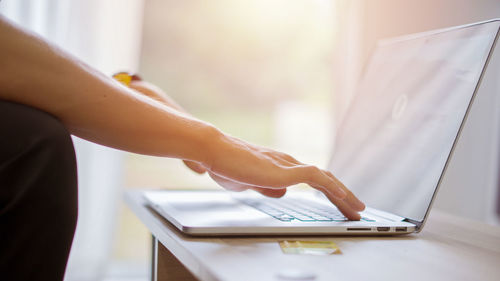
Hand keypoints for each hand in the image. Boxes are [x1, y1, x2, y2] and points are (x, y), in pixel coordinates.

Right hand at [129, 80, 364, 219]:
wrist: (215, 151)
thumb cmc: (225, 164)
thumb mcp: (248, 182)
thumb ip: (266, 186)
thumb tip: (283, 193)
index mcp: (279, 165)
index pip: (311, 178)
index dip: (328, 191)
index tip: (339, 203)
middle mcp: (288, 162)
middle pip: (324, 179)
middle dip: (343, 195)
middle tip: (357, 209)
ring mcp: (288, 165)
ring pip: (325, 179)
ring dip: (344, 194)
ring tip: (357, 209)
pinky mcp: (285, 171)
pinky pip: (318, 179)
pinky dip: (333, 188)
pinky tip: (344, 197)